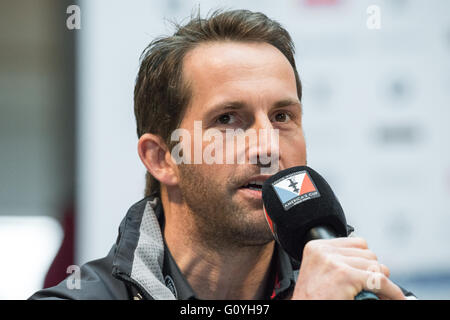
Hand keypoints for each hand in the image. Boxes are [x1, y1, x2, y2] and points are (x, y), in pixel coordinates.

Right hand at [291, 237, 405, 299]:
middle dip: (373, 272)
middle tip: (375, 288)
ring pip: (376, 266)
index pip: (355, 243)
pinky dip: (392, 292)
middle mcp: (323, 251)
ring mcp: (334, 262)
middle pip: (367, 253)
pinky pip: (380, 281)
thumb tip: (370, 262)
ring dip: (381, 283)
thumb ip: (337, 261)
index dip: (365, 260)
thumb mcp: (319, 273)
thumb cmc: (312, 299)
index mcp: (316, 247)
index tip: (369, 274)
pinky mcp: (346, 276)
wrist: (301, 309)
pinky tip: (394, 298)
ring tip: (379, 295)